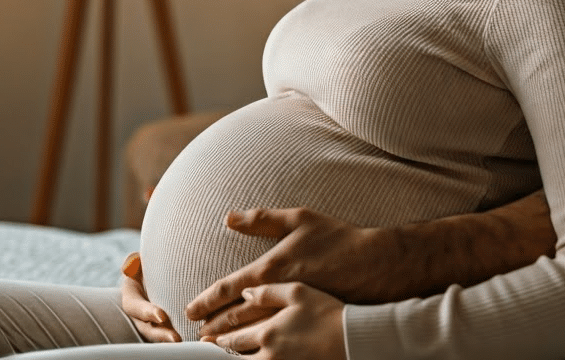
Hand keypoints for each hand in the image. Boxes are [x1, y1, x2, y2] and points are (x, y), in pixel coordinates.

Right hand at [118, 252, 179, 341]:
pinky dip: (184, 337)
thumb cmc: (148, 266)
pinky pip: (173, 334)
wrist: (162, 275)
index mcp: (131, 298)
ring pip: (160, 336)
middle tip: (176, 338)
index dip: (147, 312)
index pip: (135, 308)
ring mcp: (153, 324)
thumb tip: (127, 268)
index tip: (162, 316)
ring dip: (171, 340)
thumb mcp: (138, 261)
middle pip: (148, 329)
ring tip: (187, 342)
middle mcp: (140, 316)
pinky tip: (197, 339)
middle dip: (161, 335)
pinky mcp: (168, 327)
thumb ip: (132, 261)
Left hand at [186, 207, 393, 333]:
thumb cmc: (339, 240)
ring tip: (217, 346)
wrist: (375, 267)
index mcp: (272, 270)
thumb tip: (229, 218)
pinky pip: (276, 346)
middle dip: (216, 329)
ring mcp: (294, 319)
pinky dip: (258, 351)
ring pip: (253, 339)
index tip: (190, 310)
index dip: (206, 301)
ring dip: (232, 345)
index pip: (229, 289)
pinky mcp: (307, 330)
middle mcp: (278, 300)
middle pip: (236, 321)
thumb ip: (262, 219)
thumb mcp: (299, 219)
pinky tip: (250, 354)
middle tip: (199, 334)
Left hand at [202, 283, 345, 359]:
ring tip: (222, 355)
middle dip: (219, 351)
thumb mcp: (300, 290)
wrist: (355, 338)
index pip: (233, 336)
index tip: (204, 333)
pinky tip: (247, 359)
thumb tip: (245, 292)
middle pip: (236, 356)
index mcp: (269, 331)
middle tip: (206, 346)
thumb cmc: (330, 311)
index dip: (216, 335)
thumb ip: (269, 290)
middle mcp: (271, 353)